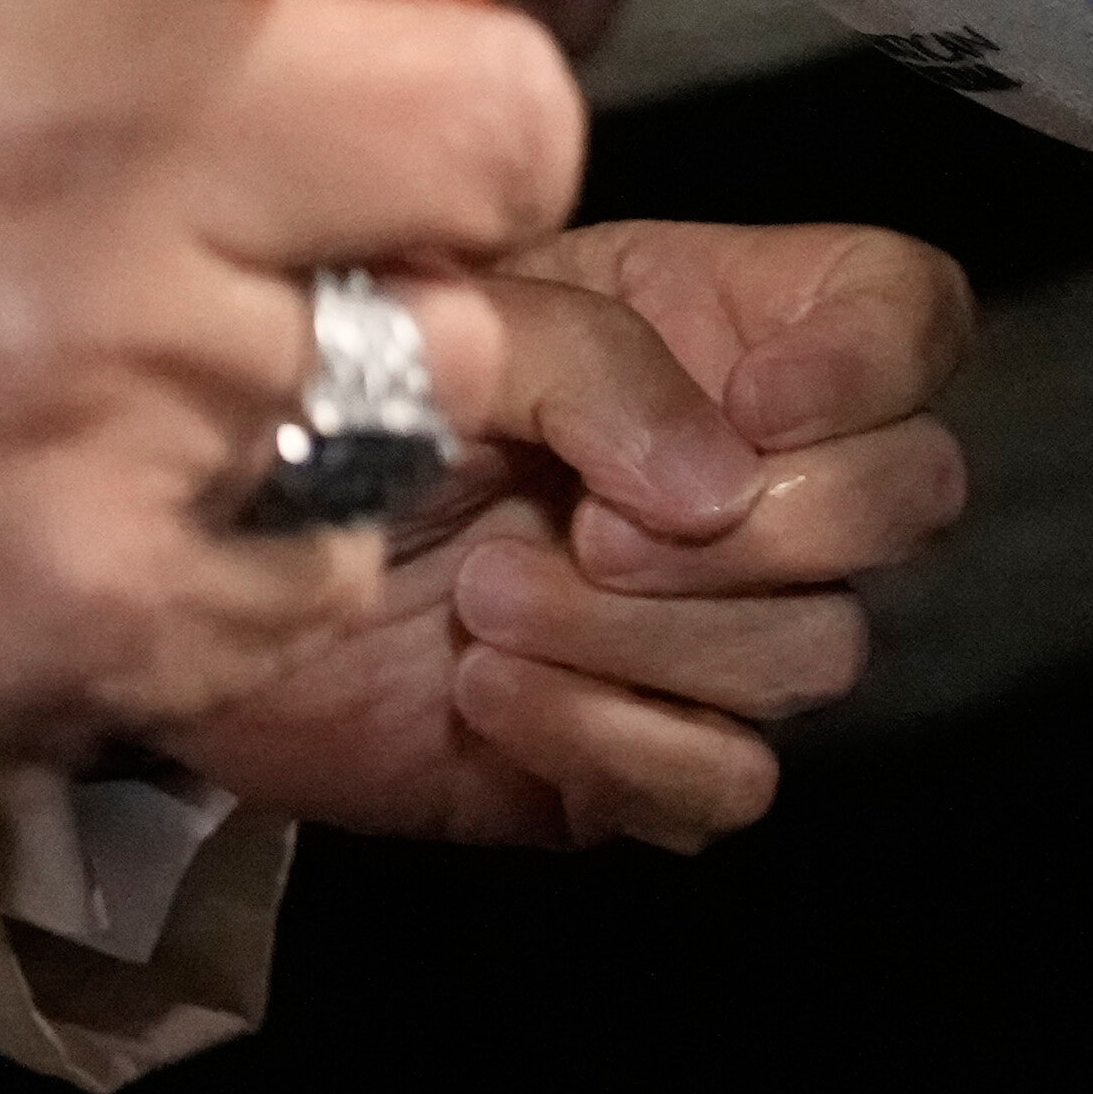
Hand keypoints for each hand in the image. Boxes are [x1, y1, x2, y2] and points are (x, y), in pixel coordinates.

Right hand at [0, 0, 987, 926]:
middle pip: (493, 107)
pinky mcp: (105, 613)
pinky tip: (54, 502)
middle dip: (434, 151)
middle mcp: (49, 117)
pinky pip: (352, 550)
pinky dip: (268, 533)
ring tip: (94, 364)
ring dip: (354, 354)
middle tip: (227, 184)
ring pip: (451, 346)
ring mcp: (85, 383)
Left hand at [168, 217, 974, 847]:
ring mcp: (705, 621)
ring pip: (816, 649)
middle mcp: (739, 468)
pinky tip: (487, 694)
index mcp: (711, 323)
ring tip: (486, 598)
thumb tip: (716, 483)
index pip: (908, 316)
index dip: (868, 360)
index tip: (750, 395)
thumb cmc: (311, 394)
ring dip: (645, 636)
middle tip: (590, 522)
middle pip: (909, 496)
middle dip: (761, 526)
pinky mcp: (641, 753)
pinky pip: (727, 780)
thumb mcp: (441, 313)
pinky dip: (611, 741)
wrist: (183, 551)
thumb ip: (591, 352)